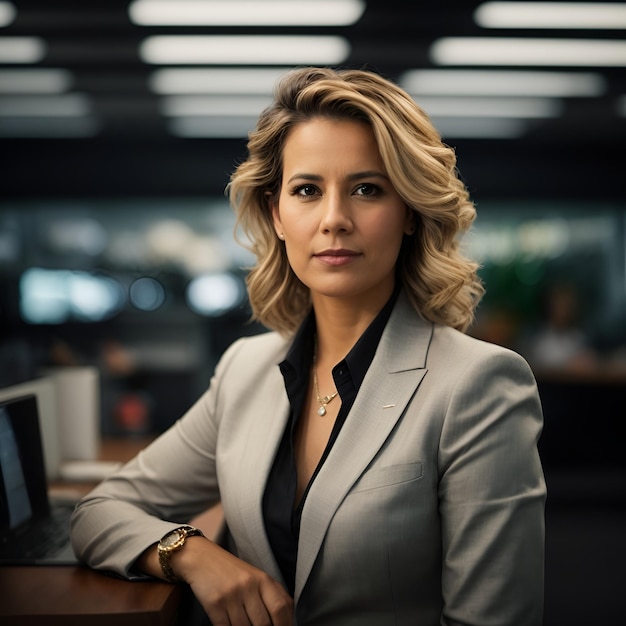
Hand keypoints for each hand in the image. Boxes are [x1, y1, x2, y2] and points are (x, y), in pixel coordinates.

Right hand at [176, 537, 293, 625]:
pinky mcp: (215, 604)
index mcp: (263, 579)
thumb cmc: (230, 571)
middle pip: (263, 623)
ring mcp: (232, 595)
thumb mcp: (255, 577)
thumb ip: (271, 595)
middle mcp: (249, 585)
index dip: (284, 624)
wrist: (201, 558)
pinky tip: (230, 624)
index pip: (281, 607)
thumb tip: (286, 620)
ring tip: (244, 624)